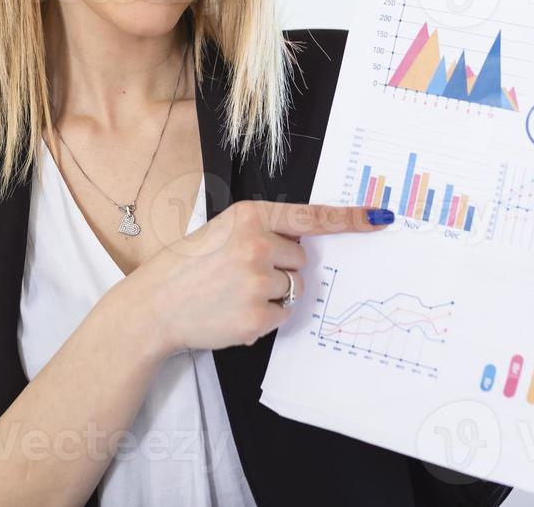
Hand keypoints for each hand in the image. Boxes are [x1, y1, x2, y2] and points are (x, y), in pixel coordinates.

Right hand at [126, 200, 393, 353]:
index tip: (379, 218)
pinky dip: (264, 318)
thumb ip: (263, 231)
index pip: (311, 217)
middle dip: (280, 267)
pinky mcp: (257, 315)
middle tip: (240, 274)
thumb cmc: (188, 267)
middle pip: (301, 259)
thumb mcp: (223, 231)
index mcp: (250, 216)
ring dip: (272, 294)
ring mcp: (258, 281)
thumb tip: (304, 247)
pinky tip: (234, 312)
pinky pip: (283, 316)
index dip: (350, 219)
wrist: (154, 305)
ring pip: (294, 288)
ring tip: (233, 294)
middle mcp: (257, 244)